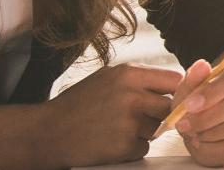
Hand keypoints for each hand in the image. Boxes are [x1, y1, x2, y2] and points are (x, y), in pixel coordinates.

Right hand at [43, 62, 180, 165]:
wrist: (48, 133)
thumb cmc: (77, 104)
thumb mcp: (107, 78)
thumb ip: (139, 79)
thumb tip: (174, 82)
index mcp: (128, 75)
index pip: (175, 79)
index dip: (175, 90)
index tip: (169, 97)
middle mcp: (132, 96)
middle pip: (171, 106)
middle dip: (160, 113)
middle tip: (139, 116)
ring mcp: (130, 122)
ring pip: (158, 128)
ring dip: (145, 131)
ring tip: (117, 127)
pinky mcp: (125, 146)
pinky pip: (144, 147)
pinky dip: (133, 148)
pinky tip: (112, 141)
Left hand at [172, 53, 223, 165]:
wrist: (212, 118)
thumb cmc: (202, 100)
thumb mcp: (191, 88)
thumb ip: (193, 79)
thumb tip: (202, 66)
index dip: (213, 90)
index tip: (190, 104)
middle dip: (207, 117)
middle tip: (185, 124)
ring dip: (209, 133)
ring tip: (193, 133)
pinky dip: (214, 148)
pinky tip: (202, 143)